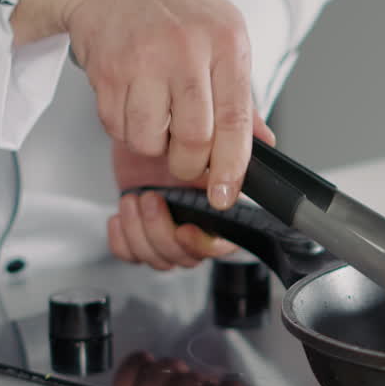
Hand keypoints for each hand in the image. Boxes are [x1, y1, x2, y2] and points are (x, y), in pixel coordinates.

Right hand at [12, 0, 258, 209]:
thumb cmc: (172, 7)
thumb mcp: (222, 38)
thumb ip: (241, 95)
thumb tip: (262, 143)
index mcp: (226, 43)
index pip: (236, 121)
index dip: (232, 167)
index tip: (225, 194)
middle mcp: (187, 50)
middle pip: (194, 139)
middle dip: (190, 164)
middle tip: (187, 157)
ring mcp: (144, 59)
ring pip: (151, 140)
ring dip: (154, 144)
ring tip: (158, 116)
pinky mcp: (108, 70)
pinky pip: (119, 127)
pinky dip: (126, 129)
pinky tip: (133, 102)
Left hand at [108, 113, 274, 269]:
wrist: (145, 127)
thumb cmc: (182, 129)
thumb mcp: (216, 126)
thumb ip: (241, 133)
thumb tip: (265, 138)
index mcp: (220, 211)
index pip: (220, 246)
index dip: (201, 243)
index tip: (185, 227)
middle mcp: (196, 225)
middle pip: (185, 257)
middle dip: (161, 231)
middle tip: (150, 197)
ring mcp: (168, 229)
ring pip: (159, 258)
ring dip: (140, 232)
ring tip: (133, 199)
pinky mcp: (139, 227)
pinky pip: (130, 253)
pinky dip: (121, 241)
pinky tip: (119, 217)